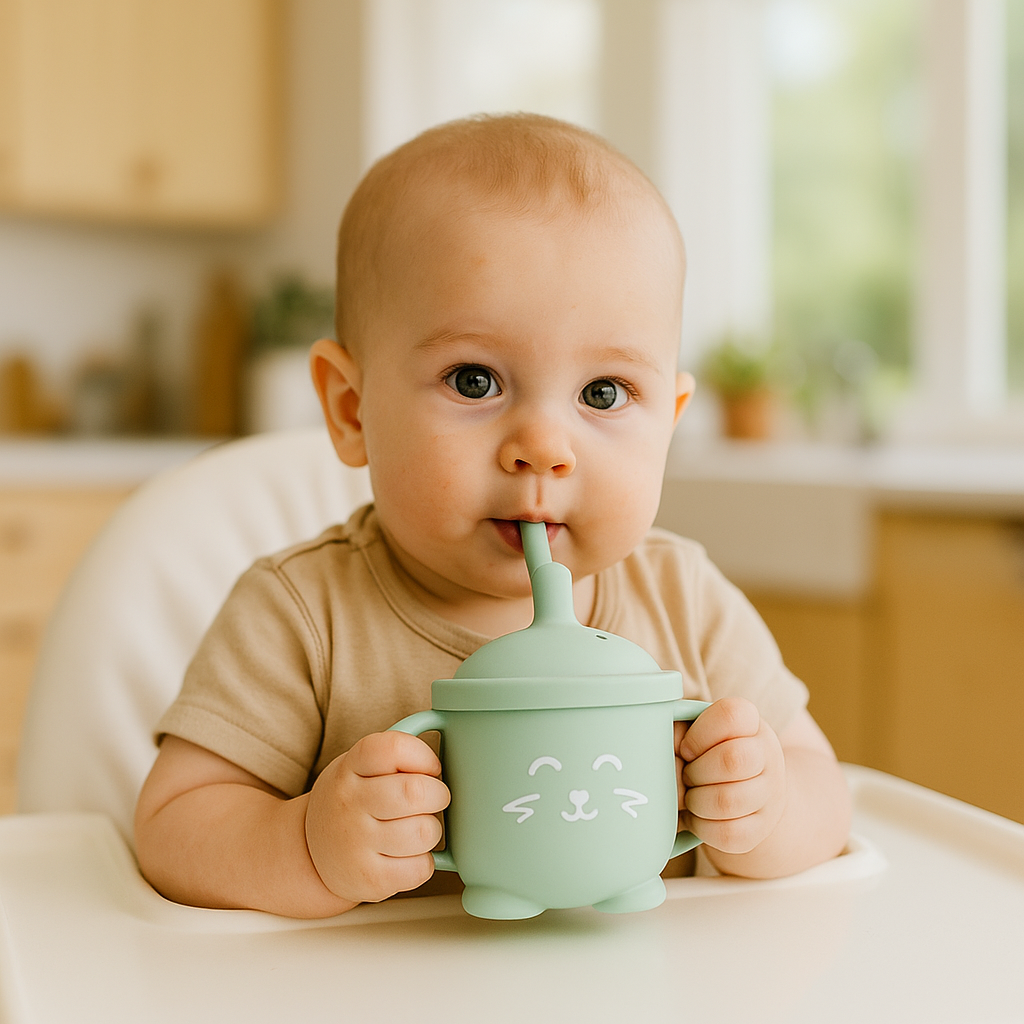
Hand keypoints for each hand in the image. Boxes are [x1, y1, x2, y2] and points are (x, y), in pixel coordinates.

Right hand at [304, 731, 449, 904]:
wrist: (310, 850)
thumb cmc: (353, 800)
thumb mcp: (359, 766)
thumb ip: (396, 753)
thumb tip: (448, 733)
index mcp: (350, 767)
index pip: (393, 747)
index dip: (424, 755)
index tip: (430, 767)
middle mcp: (348, 802)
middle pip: (415, 792)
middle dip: (438, 795)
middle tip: (432, 799)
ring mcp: (355, 843)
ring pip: (424, 832)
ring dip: (432, 830)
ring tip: (416, 828)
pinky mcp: (368, 879)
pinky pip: (421, 868)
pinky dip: (424, 861)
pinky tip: (407, 855)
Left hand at [674, 697, 785, 855]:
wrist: (743, 787)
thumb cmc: (706, 751)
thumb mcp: (692, 730)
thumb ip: (675, 731)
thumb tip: (664, 753)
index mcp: (749, 721)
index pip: (730, 715)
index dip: (699, 735)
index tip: (685, 748)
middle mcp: (767, 753)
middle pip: (733, 760)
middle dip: (696, 772)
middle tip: (686, 775)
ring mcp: (769, 793)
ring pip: (729, 801)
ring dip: (696, 801)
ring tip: (690, 797)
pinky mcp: (761, 828)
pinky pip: (729, 834)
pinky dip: (703, 828)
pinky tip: (697, 817)